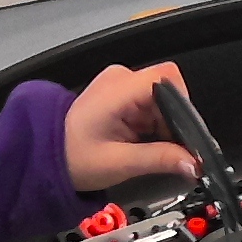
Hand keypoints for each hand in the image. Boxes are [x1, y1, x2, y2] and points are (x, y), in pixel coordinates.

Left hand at [63, 62, 204, 194]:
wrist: (48, 155)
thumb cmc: (73, 156)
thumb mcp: (121, 163)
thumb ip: (160, 159)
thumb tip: (193, 162)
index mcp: (118, 88)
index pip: (168, 78)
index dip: (183, 105)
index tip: (183, 133)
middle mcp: (121, 79)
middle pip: (169, 92)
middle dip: (173, 122)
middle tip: (164, 149)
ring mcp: (122, 85)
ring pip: (164, 101)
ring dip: (163, 127)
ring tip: (143, 147)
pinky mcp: (124, 95)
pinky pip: (153, 106)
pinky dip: (154, 126)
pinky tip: (140, 141)